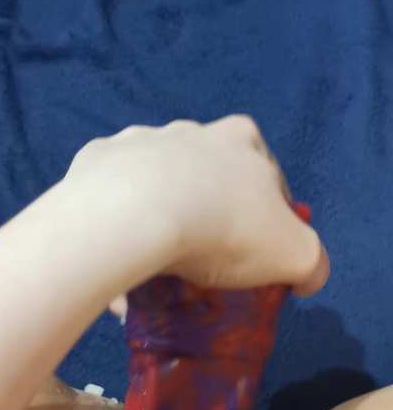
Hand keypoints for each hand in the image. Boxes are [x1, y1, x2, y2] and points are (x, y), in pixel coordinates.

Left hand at [67, 115, 328, 294]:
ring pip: (156, 186)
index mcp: (241, 140)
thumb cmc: (223, 229)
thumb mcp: (293, 254)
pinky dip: (118, 224)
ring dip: (159, 220)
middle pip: (208, 178)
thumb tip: (307, 278)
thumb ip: (312, 263)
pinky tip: (120, 259)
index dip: (265, 218)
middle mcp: (191, 131)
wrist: (134, 215)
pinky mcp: (97, 158)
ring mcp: (140, 141)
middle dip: (209, 214)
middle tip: (202, 259)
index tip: (252, 254)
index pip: (267, 179)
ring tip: (153, 266)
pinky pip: (112, 197)